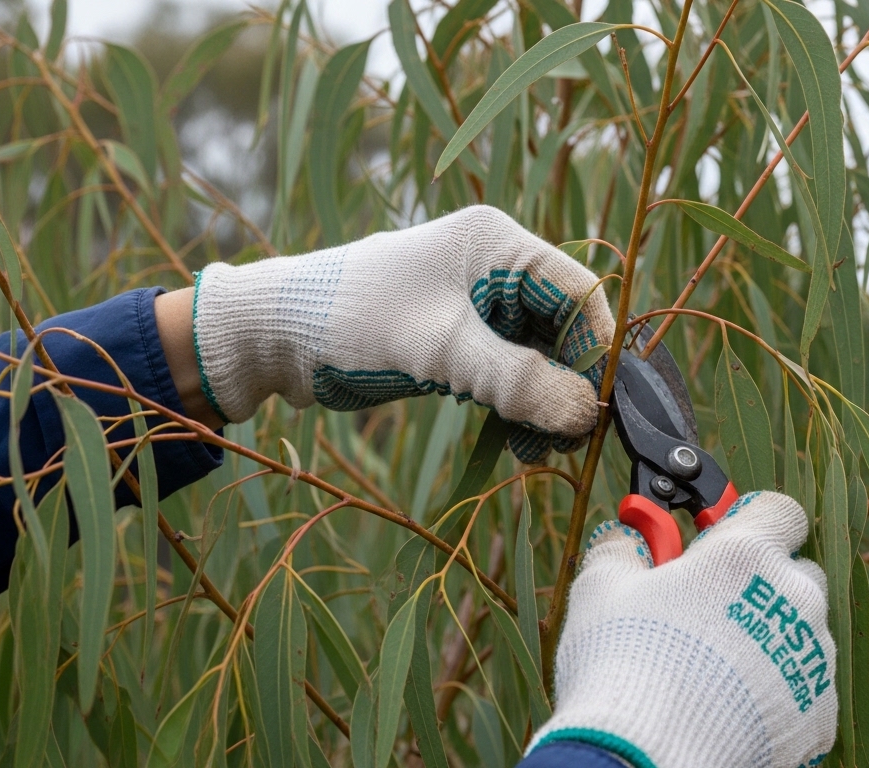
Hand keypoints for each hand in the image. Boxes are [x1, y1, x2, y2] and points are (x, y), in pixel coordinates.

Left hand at [187, 206, 614, 461]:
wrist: (273, 336)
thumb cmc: (353, 323)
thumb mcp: (442, 350)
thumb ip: (519, 381)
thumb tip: (586, 414)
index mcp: (497, 243)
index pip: (580, 292)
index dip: (595, 351)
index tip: (594, 409)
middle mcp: (494, 264)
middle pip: (566, 326)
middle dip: (569, 383)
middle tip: (564, 441)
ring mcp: (477, 300)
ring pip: (540, 354)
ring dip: (544, 401)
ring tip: (534, 448)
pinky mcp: (458, 334)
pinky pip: (510, 369)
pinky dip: (517, 404)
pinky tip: (513, 438)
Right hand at [533, 492, 837, 767]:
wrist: (645, 756)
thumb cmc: (621, 663)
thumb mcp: (601, 587)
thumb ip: (626, 547)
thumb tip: (631, 538)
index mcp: (746, 554)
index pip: (778, 510)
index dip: (747, 521)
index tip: (718, 540)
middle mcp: (794, 598)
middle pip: (796, 572)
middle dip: (760, 583)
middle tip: (708, 608)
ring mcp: (813, 659)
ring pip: (801, 633)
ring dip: (767, 639)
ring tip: (712, 669)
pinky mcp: (819, 714)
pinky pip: (805, 689)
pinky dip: (776, 693)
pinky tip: (729, 707)